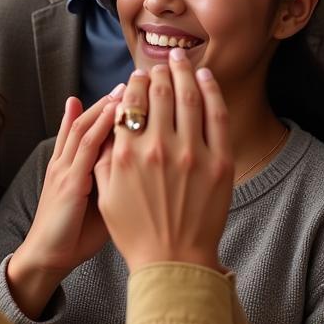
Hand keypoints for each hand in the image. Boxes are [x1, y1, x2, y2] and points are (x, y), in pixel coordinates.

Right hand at [7, 86, 121, 317]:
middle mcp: (66, 162)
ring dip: (105, 106)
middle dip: (107, 100)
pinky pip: (86, 147)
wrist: (47, 258)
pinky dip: (101, 126)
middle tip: (129, 81)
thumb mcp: (97, 204)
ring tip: (123, 89)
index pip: (88, 130)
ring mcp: (66, 169)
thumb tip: (139, 168)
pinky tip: (115, 113)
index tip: (126, 93)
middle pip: (87, 121)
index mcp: (72, 167)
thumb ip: (112, 182)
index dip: (105, 110)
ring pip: (86, 127)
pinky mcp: (70, 182)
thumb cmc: (74, 236)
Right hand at [96, 50, 231, 272]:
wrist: (173, 262)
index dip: (134, 82)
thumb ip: (104, 155)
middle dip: (160, 71)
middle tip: (161, 62)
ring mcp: (192, 154)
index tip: (138, 75)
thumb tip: (110, 120)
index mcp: (127, 154)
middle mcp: (158, 148)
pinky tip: (206, 79)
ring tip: (181, 60)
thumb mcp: (106, 193)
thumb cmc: (135, 231)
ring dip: (184, 72)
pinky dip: (211, 92)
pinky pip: (217, 117)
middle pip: (160, 92)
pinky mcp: (219, 163)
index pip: (130, 102)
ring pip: (189, 97)